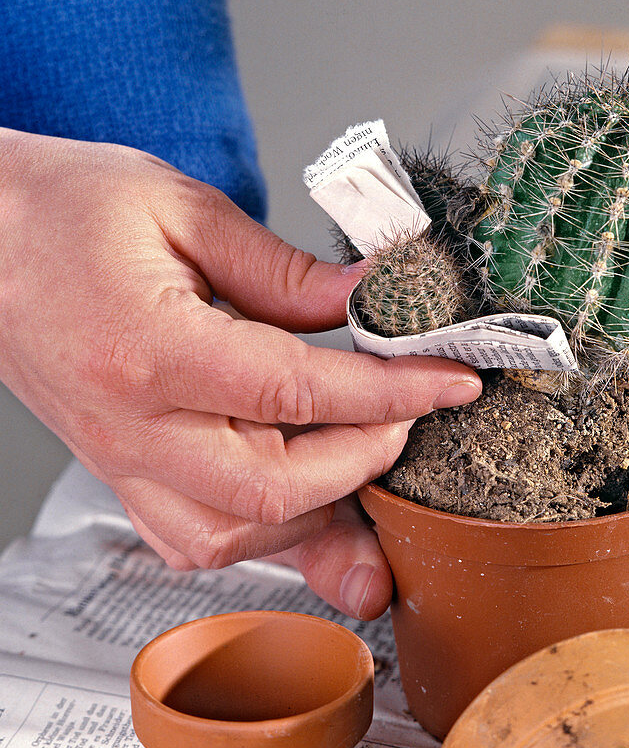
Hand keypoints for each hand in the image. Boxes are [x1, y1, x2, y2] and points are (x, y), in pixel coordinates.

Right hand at [0, 129, 480, 616]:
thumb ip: (285, 271)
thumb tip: (372, 298)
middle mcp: (130, 424)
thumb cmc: (59, 209)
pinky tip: (303, 497)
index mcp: (149, 348)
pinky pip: (196, 538)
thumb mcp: (182, 209)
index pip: (298, 393)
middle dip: (366, 460)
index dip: (392, 392)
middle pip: (274, 488)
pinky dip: (264, 530)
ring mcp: (119, 461)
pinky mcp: (119, 471)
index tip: (450, 380)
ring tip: (367, 456)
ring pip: (237, 534)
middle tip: (408, 413)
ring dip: (320, 509)